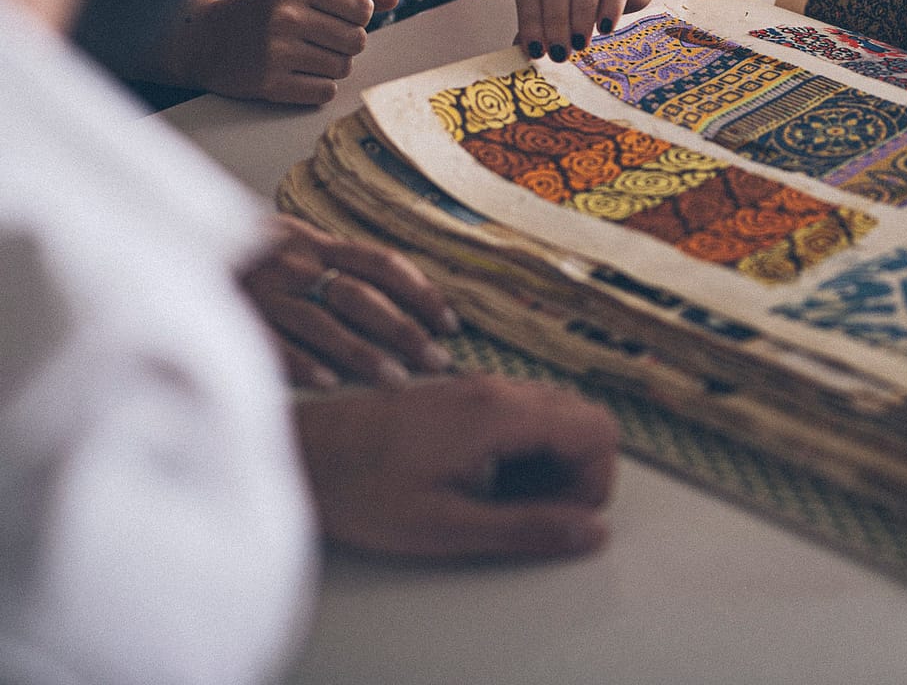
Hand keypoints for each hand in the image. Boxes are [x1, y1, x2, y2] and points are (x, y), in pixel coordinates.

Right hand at [174, 0, 397, 103]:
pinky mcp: (269, 83)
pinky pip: (325, 92)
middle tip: (319, 41)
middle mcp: (287, 15)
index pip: (362, 7)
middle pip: (358, 41)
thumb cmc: (263, 10)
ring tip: (305, 57)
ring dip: (332, 66)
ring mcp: (276, 50)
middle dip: (346, 44)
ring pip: (344, 68)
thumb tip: (394, 1)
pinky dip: (318, 87)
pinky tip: (296, 75)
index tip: (337, 19)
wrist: (203, 39)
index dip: (358, 17)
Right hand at [239, 215, 458, 388]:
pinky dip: (304, 363)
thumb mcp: (291, 243)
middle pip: (361, 296)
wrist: (168, 247)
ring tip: (398, 381)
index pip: (381, 263)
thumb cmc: (242, 255)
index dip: (421, 292)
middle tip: (438, 361)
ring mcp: (263, 292)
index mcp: (314, 242)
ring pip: (324, 323)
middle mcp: (293, 263)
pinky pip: (274, 344)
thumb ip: (335, 263)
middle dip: (405, 330)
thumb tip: (402, 295)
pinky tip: (332, 383)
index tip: (450, 323)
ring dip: (365, 353)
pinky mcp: (234, 319)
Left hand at [296, 375, 618, 558]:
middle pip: (583, 418)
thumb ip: (525, 527)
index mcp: (500, 413)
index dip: (593, 484)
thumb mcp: (445, 525)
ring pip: (556, 415)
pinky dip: (525, 451)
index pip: (597, 431)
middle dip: (576, 474)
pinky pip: (524, 414)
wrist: (298, 452)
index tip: (560, 519)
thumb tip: (591, 531)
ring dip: (551, 464)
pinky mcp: (463, 395)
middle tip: (535, 514)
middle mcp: (497, 388)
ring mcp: (479, 386)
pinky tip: (484, 483)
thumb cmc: (358, 487)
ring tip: (505, 503)